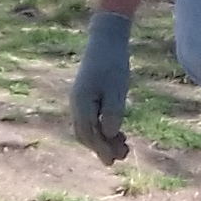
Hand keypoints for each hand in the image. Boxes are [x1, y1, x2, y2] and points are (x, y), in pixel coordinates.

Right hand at [70, 11, 132, 164]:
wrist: (106, 40)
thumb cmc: (113, 64)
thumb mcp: (117, 89)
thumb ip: (113, 113)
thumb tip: (108, 135)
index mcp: (81, 103)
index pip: (88, 134)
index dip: (100, 149)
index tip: (113, 161)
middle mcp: (76, 104)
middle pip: (86, 134)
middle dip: (102, 147)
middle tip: (122, 156)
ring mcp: (80, 99)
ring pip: (88, 127)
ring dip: (103, 139)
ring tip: (124, 146)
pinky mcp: (87, 95)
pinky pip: (91, 118)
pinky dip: (103, 128)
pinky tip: (118, 132)